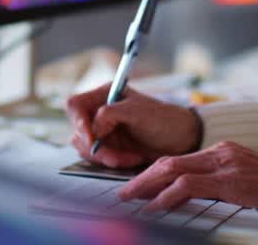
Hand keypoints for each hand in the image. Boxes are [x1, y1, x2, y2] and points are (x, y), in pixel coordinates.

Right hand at [65, 83, 201, 168]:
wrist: (182, 140)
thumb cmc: (163, 120)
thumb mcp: (137, 112)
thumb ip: (110, 114)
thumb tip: (93, 127)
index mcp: (105, 95)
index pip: (75, 105)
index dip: (78, 122)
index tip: (92, 139)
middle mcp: (100, 112)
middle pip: (78, 131)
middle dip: (97, 148)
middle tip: (115, 157)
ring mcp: (103, 131)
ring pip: (86, 148)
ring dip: (106, 157)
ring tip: (130, 158)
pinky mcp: (109, 148)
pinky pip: (98, 159)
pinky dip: (113, 162)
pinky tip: (131, 159)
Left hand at [117, 141, 257, 223]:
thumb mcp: (244, 181)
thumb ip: (218, 183)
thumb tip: (188, 196)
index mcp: (222, 150)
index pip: (178, 159)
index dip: (152, 173)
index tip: (136, 186)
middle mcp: (220, 151)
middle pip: (169, 161)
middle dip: (142, 178)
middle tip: (123, 194)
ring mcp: (225, 163)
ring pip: (173, 170)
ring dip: (147, 186)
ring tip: (130, 200)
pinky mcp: (231, 179)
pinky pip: (189, 186)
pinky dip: (167, 197)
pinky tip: (156, 208)